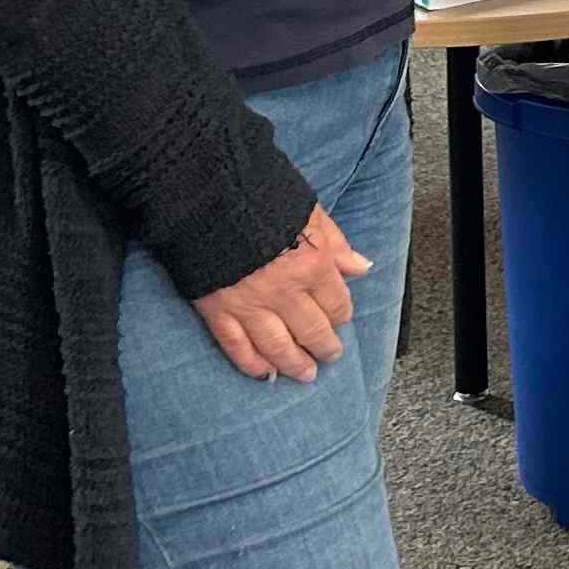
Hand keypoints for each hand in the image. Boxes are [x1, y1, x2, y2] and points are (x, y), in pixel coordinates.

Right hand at [192, 205, 369, 382]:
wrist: (207, 193)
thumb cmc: (262, 196)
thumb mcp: (310, 212)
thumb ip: (336, 244)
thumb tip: (362, 268)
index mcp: (312, 264)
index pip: (337, 303)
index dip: (341, 315)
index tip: (340, 320)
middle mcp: (285, 291)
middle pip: (312, 331)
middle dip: (324, 347)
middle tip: (330, 357)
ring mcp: (249, 305)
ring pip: (278, 346)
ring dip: (295, 364)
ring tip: (306, 375)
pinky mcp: (217, 310)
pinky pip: (237, 347)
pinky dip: (252, 365)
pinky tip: (264, 375)